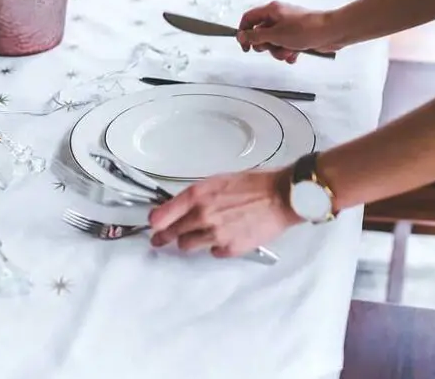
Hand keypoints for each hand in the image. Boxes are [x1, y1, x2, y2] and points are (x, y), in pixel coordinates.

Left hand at [148, 169, 301, 257]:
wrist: (281, 196)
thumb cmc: (254, 185)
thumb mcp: (218, 181)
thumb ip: (197, 196)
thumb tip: (183, 207)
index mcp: (198, 195)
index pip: (162, 215)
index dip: (155, 222)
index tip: (153, 225)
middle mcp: (202, 216)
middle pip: (172, 233)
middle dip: (164, 237)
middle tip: (159, 240)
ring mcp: (215, 234)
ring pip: (188, 246)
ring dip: (190, 241)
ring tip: (198, 235)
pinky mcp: (230, 248)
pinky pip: (213, 252)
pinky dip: (215, 246)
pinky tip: (224, 237)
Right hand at [237, 2, 341, 63]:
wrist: (330, 33)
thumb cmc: (306, 29)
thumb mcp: (275, 35)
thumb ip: (256, 36)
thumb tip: (241, 36)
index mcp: (271, 10)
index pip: (249, 18)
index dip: (244, 32)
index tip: (245, 46)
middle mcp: (279, 17)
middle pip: (261, 33)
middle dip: (265, 45)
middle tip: (272, 46)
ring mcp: (288, 27)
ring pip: (273, 43)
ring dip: (278, 51)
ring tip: (288, 51)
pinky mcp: (297, 36)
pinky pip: (285, 47)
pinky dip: (288, 53)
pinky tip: (296, 54)